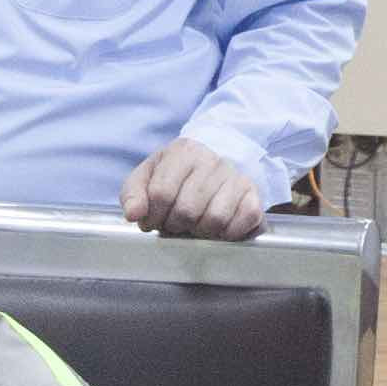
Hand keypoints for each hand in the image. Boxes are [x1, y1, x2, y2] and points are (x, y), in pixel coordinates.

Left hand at [117, 139, 270, 238]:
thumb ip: (133, 194)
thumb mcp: (148, 176)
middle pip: (187, 210)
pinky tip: (218, 229)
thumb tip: (134, 215)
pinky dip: (228, 234)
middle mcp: (212, 161)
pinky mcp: (253, 195)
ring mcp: (235, 177)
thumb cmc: (177, 175)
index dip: (153, 216)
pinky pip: (242, 222)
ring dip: (201, 231)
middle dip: (176, 225)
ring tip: (195, 225)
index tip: (152, 222)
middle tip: (175, 224)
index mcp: (183, 152)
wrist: (217, 159)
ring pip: (214, 219)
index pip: (161, 193)